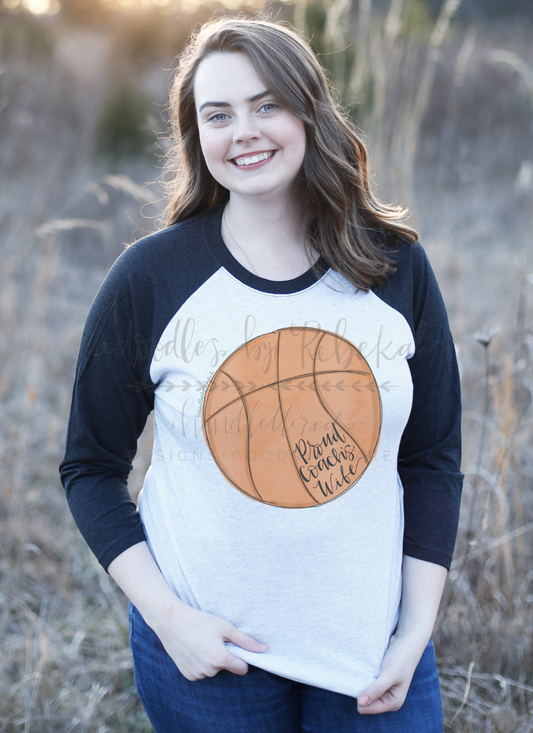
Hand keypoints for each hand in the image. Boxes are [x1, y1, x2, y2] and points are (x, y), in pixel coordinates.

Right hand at [152, 601, 267, 680]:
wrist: (171, 621)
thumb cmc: (200, 621)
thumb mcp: (225, 627)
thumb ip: (245, 641)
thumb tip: (264, 649)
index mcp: (220, 659)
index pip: (242, 668)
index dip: (241, 657)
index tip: (233, 646)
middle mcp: (209, 671)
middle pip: (226, 668)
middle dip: (224, 657)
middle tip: (214, 639)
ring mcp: (197, 674)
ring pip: (213, 671)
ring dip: (211, 660)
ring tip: (202, 643)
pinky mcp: (187, 675)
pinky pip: (201, 672)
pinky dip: (200, 664)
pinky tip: (193, 649)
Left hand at [356, 633, 423, 714]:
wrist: (405, 641)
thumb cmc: (401, 658)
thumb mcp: (389, 675)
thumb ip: (376, 690)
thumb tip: (360, 704)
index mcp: (392, 703)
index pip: (367, 708)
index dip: (362, 697)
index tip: (364, 681)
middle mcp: (387, 698)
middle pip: (364, 701)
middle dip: (362, 690)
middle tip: (366, 674)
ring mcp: (382, 689)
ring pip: (363, 691)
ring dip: (362, 682)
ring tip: (367, 670)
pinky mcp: (378, 679)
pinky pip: (365, 681)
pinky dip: (364, 675)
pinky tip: (366, 668)